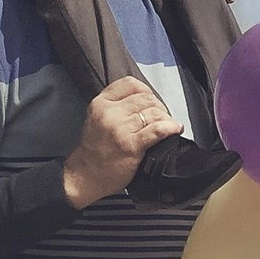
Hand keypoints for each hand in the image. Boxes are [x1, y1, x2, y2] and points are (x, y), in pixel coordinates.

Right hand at [62, 77, 182, 209]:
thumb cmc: (94, 149)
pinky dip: (170, 128)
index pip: (130, 84)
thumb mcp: (97, 117)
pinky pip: (157, 130)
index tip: (152, 101)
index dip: (146, 90)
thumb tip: (146, 100)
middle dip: (159, 106)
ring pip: (153, 112)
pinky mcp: (131, 145)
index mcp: (101, 103)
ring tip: (169, 125)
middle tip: (163, 116)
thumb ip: (116, 105)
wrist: (84, 175)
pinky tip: (175, 129)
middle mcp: (110, 112)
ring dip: (166, 118)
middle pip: (145, 98)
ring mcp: (120, 128)